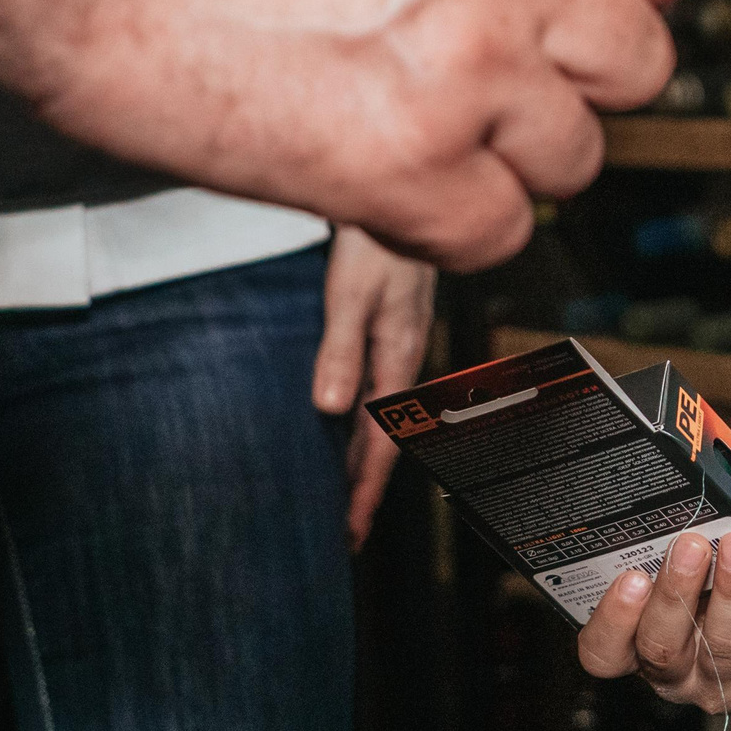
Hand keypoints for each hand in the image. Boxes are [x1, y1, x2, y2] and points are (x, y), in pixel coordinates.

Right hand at [26, 0, 711, 269]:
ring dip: (509, 155)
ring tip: (419, 122)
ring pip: (578, 156)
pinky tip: (388, 178)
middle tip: (497, 77)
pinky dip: (450, 224)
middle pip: (642, 63)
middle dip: (576, 80)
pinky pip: (499, 231)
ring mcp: (472, 68)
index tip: (597, 10)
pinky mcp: (408, 169)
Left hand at [313, 226, 436, 549]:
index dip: (364, 490)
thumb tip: (329, 409)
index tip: (349, 533)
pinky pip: (375, 393)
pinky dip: (360, 424)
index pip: (383, 443)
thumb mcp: (353, 295)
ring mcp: (397, 345)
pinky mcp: (387, 330)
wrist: (399, 195)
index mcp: (398, 359)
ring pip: (380, 419)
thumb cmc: (376, 242)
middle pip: (383, 440)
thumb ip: (341, 350)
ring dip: (361, 460)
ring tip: (342, 495)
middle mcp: (402, 359)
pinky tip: (343, 427)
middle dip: (364, 489)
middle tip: (343, 535)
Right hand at [579, 529, 730, 713]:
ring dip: (729, 589)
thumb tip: (680, 495)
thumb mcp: (708, 562)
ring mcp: (724, 684)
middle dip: (674, 593)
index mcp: (644, 643)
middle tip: (689, 544)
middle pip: (660, 648)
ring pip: (720, 645)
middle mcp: (677, 673)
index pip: (605, 652)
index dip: (611, 622)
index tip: (630, 576)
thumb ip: (686, 544)